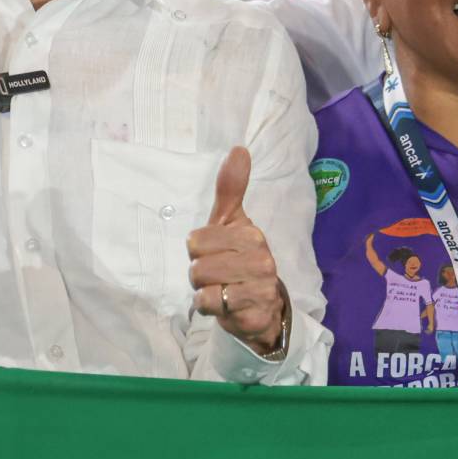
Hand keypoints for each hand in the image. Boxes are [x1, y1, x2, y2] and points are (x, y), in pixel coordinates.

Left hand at [187, 147, 287, 355]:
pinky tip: (224, 305)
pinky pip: (209, 302)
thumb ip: (231, 189)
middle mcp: (259, 258)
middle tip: (218, 276)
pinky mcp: (251, 309)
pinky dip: (208, 305)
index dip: (198, 251)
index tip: (215, 255)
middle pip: (196, 263)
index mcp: (250, 234)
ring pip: (202, 282)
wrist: (261, 308)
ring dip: (203, 289)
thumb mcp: (231, 224)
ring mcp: (258, 285)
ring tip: (221, 289)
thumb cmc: (240, 261)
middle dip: (199, 273)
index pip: (196, 240)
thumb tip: (238, 149)